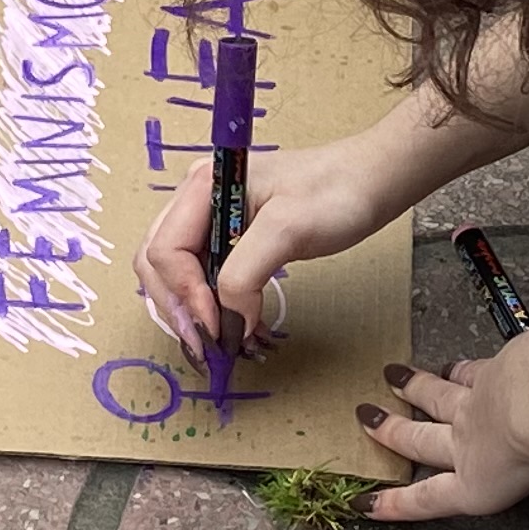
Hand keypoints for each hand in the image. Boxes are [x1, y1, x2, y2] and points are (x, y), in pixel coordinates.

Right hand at [134, 135, 407, 360]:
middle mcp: (196, 202)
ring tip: (225, 345)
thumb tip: (225, 324)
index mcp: (201, 188)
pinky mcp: (229, 238)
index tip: (217, 328)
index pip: (165, 251)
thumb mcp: (288, 229)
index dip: (185, 294)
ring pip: (177, 276)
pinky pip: (204, 277)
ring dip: (194, 314)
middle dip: (179, 310)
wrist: (369, 181)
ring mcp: (210, 221)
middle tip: (209, 348)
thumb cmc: (335, 193)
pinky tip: (239, 328)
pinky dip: (214, 307)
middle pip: (159, 265)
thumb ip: (245, 275)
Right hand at [358, 328, 528, 520]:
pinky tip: (456, 363)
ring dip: (415, 386)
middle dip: (391, 431)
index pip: (428, 498)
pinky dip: (462, 369)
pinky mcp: (496, 369)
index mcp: (475, 482)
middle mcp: (467, 441)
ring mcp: (476, 401)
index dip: (396, 504)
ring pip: (437, 394)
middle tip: (366, 416)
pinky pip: (472, 369)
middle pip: (420, 438)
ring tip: (395, 376)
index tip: (366, 505)